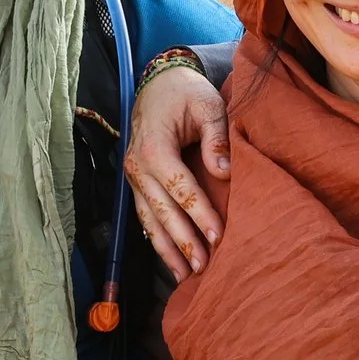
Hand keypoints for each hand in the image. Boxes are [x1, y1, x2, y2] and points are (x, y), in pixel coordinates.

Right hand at [123, 65, 228, 278]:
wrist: (159, 83)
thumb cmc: (187, 94)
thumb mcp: (207, 105)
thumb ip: (216, 137)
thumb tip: (224, 171)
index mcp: (154, 147)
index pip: (180, 187)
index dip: (199, 214)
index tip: (218, 237)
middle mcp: (138, 166)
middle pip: (162, 211)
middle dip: (183, 241)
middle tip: (204, 267)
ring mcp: (133, 177)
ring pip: (149, 220)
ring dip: (167, 249)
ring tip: (186, 276)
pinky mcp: (137, 183)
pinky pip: (145, 216)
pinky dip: (157, 240)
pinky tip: (171, 261)